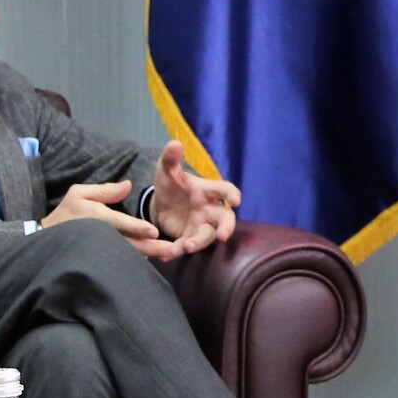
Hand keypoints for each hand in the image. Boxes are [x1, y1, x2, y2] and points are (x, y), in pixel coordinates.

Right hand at [43, 179, 178, 258]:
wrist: (46, 239)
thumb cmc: (66, 213)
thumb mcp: (79, 194)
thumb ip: (104, 190)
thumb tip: (127, 185)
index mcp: (99, 218)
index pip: (121, 223)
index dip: (137, 228)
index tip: (154, 232)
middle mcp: (104, 236)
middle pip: (131, 243)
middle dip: (152, 247)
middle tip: (172, 250)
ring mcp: (104, 250)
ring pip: (129, 254)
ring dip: (148, 256)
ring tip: (168, 256)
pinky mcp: (103, 260)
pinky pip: (123, 261)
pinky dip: (137, 262)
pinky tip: (153, 262)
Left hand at [149, 140, 240, 255]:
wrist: (161, 204)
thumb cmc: (171, 185)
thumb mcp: (166, 171)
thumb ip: (170, 159)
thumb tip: (175, 143)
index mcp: (207, 191)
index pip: (224, 190)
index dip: (232, 194)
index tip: (236, 200)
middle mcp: (209, 210)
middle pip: (225, 219)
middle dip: (226, 228)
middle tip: (222, 236)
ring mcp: (200, 225)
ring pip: (206, 236)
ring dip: (198, 242)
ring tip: (186, 247)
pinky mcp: (189, 238)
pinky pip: (187, 246)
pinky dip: (177, 251)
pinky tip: (167, 255)